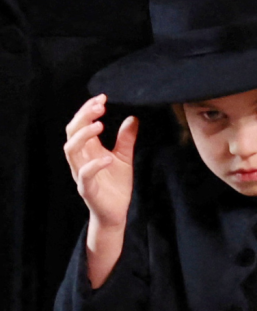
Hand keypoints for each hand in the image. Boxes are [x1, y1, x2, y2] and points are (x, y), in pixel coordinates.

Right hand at [64, 95, 138, 228]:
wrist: (116, 213)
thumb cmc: (116, 185)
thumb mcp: (124, 158)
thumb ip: (126, 139)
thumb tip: (133, 118)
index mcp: (88, 150)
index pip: (80, 124)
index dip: (87, 109)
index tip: (102, 97)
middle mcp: (81, 159)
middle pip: (72, 132)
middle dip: (83, 117)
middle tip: (100, 106)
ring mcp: (81, 174)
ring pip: (71, 150)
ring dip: (84, 135)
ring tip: (100, 125)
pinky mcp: (87, 189)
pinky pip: (84, 175)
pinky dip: (94, 164)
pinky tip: (108, 157)